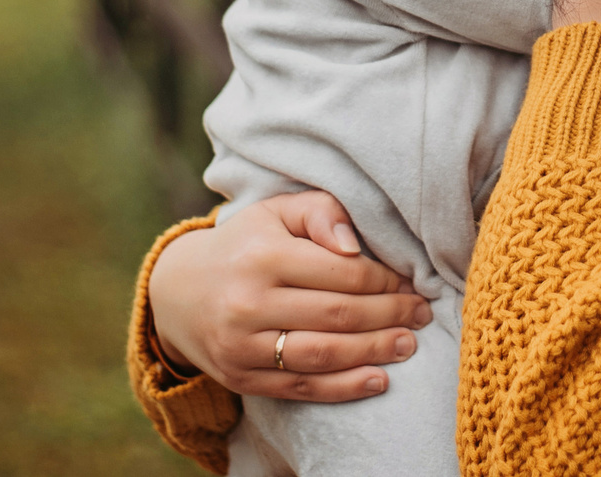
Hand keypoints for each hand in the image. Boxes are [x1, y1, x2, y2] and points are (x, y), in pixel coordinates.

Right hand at [147, 190, 433, 401]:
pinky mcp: (241, 377)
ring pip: (323, 354)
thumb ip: (320, 213)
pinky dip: (344, 388)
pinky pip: (301, 387)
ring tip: (408, 344)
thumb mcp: (276, 212)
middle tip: (422, 314)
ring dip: (374, 352)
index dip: (384, 281)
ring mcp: (242, 345)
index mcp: (263, 255)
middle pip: (338, 315)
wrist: (178, 291)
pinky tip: (378, 379)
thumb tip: (354, 246)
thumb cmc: (244, 243)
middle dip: (389, 316)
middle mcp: (248, 302)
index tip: (410, 282)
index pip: (341, 272)